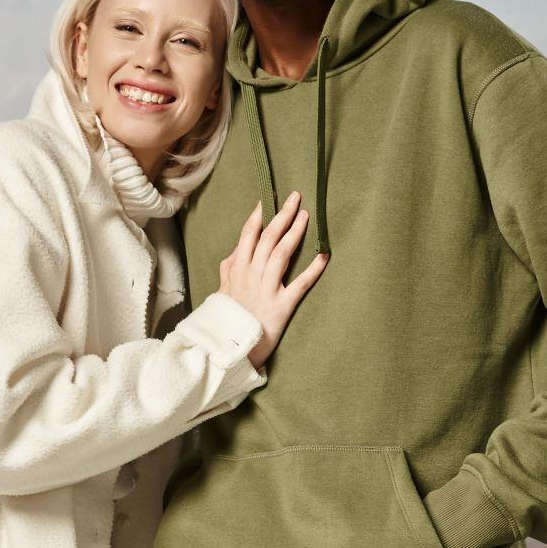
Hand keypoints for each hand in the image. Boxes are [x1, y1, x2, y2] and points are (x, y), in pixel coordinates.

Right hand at [216, 191, 328, 369]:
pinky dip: (313, 269)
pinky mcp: (281, 306)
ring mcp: (266, 290)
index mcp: (237, 270)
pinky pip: (300, 284)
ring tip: (306, 215)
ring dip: (295, 232)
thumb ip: (229, 268)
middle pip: (268, 238)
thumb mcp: (222, 290)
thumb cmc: (227, 320)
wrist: (227, 350)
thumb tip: (237, 250)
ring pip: (282, 253)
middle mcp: (251, 275)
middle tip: (296, 196)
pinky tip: (324, 255)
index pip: (248, 236)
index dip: (258, 216)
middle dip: (282, 215)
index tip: (268, 199)